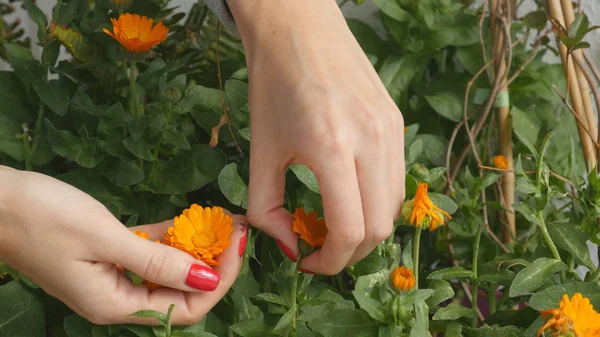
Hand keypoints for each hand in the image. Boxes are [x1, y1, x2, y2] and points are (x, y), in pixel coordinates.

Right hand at [0, 166, 247, 324]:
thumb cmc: (43, 218)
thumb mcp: (105, 238)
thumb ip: (157, 263)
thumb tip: (206, 280)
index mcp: (115, 305)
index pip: (185, 308)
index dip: (218, 280)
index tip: (236, 243)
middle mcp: (118, 298)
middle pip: (181, 291)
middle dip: (213, 261)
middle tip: (236, 227)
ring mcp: (114, 276)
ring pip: (168, 270)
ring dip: (196, 246)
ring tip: (223, 219)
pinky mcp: (109, 254)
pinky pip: (150, 252)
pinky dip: (172, 237)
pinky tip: (194, 217)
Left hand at [227, 0, 404, 273]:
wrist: (298, 27)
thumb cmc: (272, 85)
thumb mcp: (260, 150)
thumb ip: (267, 208)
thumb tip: (290, 247)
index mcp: (333, 148)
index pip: (350, 231)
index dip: (330, 262)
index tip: (308, 263)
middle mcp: (373, 141)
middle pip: (380, 228)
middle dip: (350, 252)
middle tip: (320, 248)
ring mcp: (392, 131)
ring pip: (394, 207)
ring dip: (366, 229)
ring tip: (333, 223)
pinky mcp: (397, 122)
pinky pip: (396, 179)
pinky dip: (376, 201)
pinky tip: (350, 194)